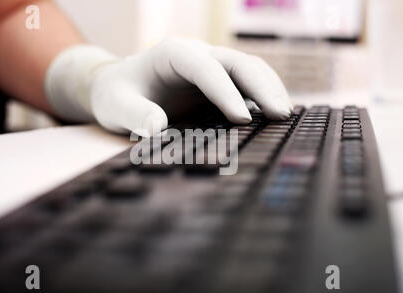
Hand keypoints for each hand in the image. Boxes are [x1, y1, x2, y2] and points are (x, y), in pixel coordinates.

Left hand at [46, 38, 292, 136]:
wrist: (119, 88)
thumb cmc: (117, 96)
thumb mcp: (116, 107)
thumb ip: (134, 115)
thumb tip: (157, 128)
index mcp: (173, 54)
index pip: (206, 68)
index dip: (226, 92)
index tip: (242, 119)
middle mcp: (197, 55)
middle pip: (237, 63)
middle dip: (261, 87)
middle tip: (281, 115)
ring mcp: (210, 67)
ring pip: (249, 69)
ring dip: (270, 88)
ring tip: (286, 115)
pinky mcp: (216, 82)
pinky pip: (246, 84)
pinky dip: (263, 95)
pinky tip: (276, 114)